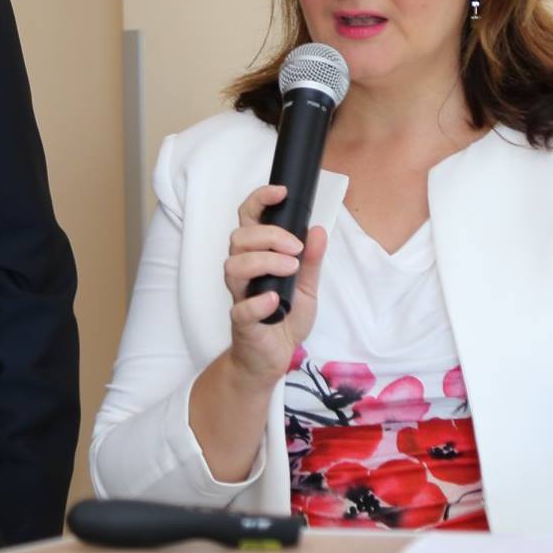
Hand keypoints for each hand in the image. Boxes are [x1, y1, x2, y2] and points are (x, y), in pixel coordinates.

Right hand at [222, 184, 326, 383]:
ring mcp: (240, 296)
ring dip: (264, 261)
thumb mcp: (308, 287)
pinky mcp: (242, 323)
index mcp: (257, 257)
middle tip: (296, 248)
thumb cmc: (284, 319)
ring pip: (233, 266)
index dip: (259, 200)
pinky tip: (276, 300)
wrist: (273, 359)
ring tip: (291, 269)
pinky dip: (258, 302)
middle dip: (269, 235)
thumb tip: (319, 230)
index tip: (281, 193)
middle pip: (239, 238)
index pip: (248, 220)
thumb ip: (313, 260)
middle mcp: (243, 272)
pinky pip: (241, 308)